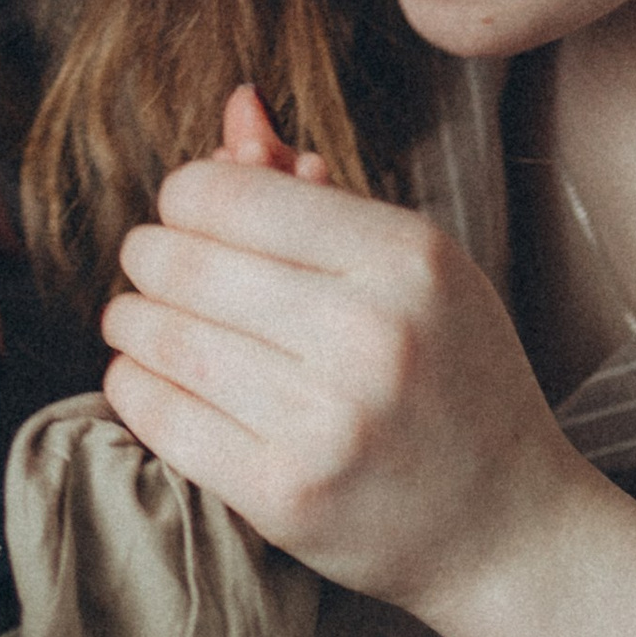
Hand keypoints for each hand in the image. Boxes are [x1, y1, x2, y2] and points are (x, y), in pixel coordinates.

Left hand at [100, 84, 584, 625]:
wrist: (505, 525)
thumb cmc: (454, 381)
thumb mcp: (416, 271)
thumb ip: (318, 197)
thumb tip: (234, 110)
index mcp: (404, 259)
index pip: (228, 196)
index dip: (184, 198)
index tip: (188, 218)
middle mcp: (366, 334)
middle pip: (182, 262)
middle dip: (147, 258)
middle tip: (153, 269)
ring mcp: (324, 421)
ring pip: (161, 337)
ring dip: (129, 322)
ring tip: (141, 321)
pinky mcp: (283, 494)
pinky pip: (160, 416)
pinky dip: (132, 386)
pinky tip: (146, 377)